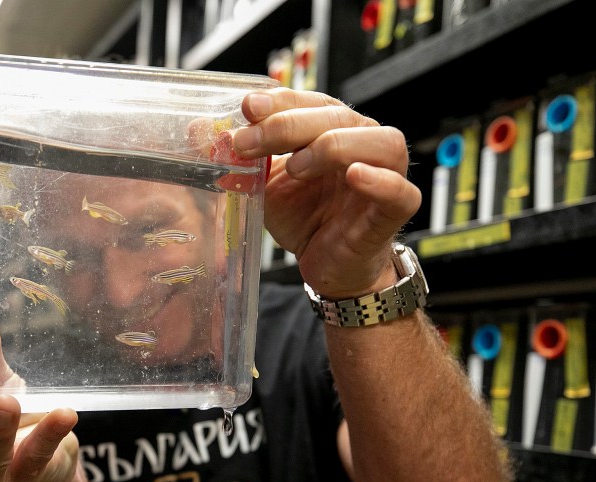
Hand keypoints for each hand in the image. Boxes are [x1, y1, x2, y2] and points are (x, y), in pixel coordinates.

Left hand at [232, 87, 421, 299]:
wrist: (328, 266)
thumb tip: (196, 130)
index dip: (279, 101)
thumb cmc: (304, 218)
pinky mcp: (396, 208)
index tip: (246, 107)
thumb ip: (238, 159)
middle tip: (247, 142)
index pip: (309, 101)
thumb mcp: (262, 186)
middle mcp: (363, 142)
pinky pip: (398, 189)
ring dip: (332, 146)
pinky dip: (378, 180)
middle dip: (286, 126)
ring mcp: (386, 172)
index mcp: (331, 128)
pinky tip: (356, 176)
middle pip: (334, 117)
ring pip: (376, 141)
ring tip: (295, 167)